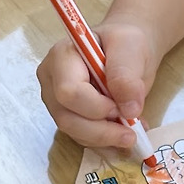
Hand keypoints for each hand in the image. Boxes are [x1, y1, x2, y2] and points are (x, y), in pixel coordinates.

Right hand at [37, 20, 158, 149]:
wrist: (127, 49)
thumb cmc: (125, 43)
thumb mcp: (131, 48)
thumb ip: (126, 75)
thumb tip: (129, 110)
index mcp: (62, 57)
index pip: (68, 91)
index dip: (96, 107)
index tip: (124, 107)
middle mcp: (52, 80)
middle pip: (66, 117)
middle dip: (101, 130)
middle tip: (131, 131)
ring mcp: (56, 101)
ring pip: (73, 131)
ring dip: (104, 139)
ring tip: (131, 133)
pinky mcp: (68, 116)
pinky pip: (81, 137)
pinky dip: (104, 141)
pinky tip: (123, 132)